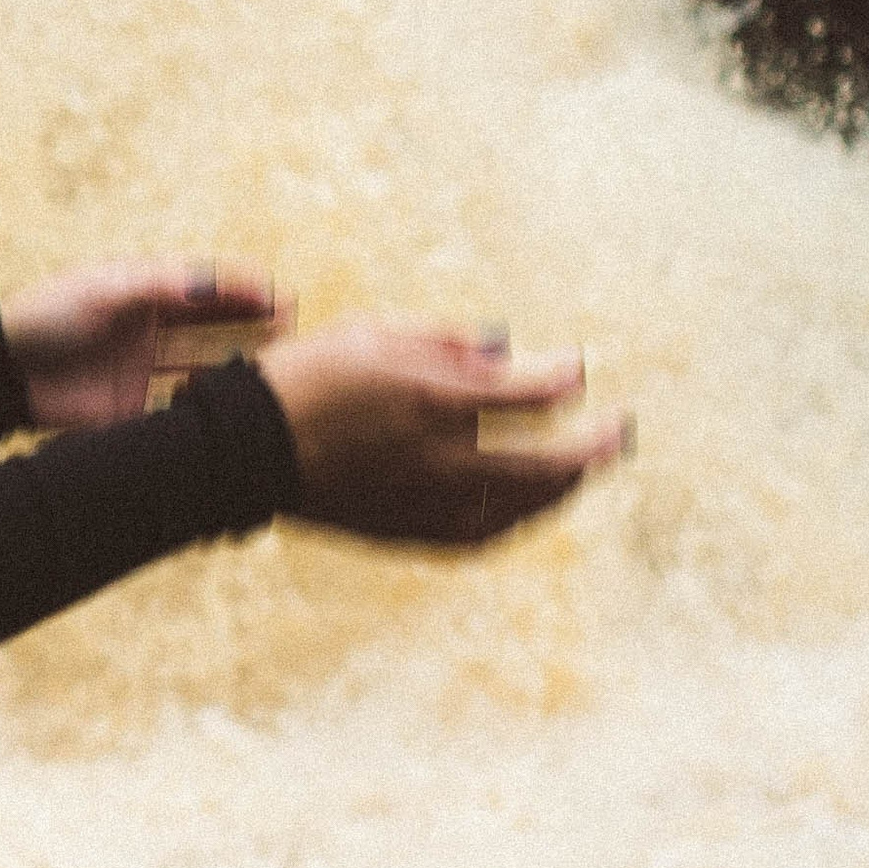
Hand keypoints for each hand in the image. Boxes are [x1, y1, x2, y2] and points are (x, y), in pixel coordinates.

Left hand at [0, 258, 285, 430]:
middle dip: (255, 326)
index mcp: (143, 292)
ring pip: (206, 368)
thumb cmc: (42, 317)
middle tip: (293, 331)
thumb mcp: (99, 292)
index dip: (243, 290)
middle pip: (215, 325)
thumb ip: (155, 288)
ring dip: (240, 368)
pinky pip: (181, 409)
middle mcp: (152, 329)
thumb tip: (209, 284)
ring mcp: (146, 370)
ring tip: (278, 372)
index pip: (205, 287)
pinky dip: (207, 409)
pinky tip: (234, 412)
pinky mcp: (135, 409)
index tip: (278, 296)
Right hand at [261, 321, 628, 545]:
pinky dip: (518, 517)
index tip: (578, 367)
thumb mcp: (375, 334)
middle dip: (595, 445)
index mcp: (432, 399)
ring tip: (582, 468)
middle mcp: (441, 459)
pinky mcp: (411, 532)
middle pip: (548, 463)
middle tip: (620, 430)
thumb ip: (448, 343)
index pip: (530, 393)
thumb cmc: (309, 375)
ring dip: (563, 487)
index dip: (565, 378)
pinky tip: (527, 503)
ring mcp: (429, 503)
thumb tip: (510, 351)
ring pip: (524, 506)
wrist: (248, 446)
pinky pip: (486, 533)